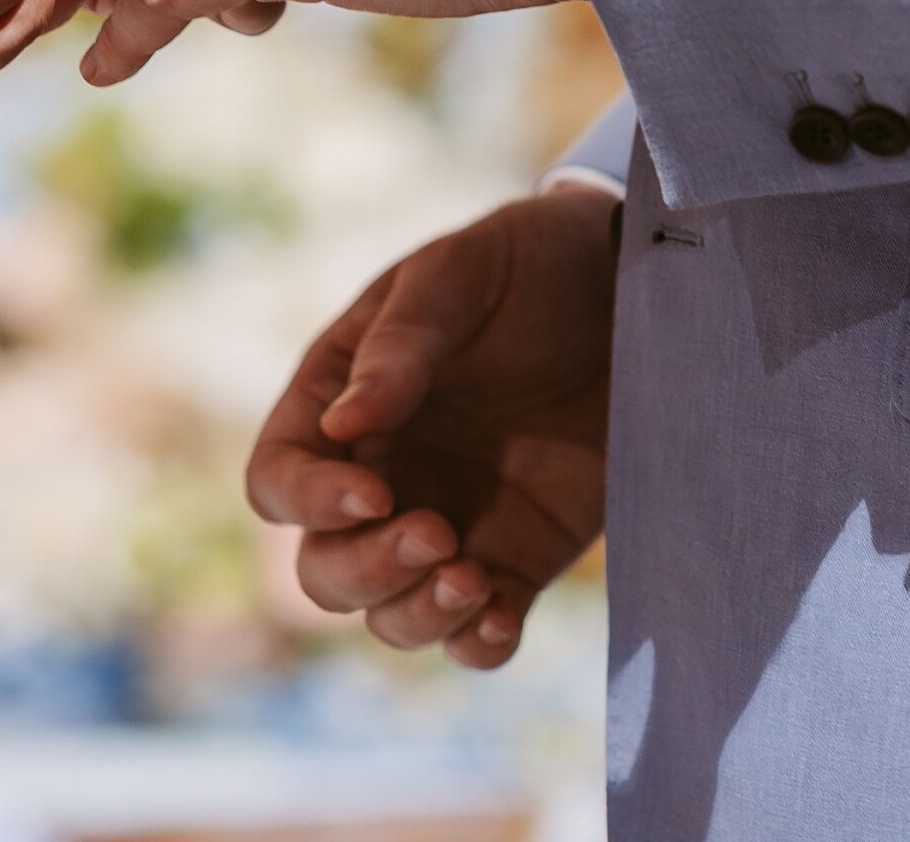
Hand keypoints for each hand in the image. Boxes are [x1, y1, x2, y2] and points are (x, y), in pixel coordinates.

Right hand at [249, 187, 615, 668]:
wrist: (629, 289)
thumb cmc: (525, 264)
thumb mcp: (458, 277)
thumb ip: (401, 347)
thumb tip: (342, 428)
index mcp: (337, 406)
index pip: (280, 481)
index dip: (310, 502)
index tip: (375, 492)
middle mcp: (379, 477)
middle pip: (325, 569)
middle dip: (366, 571)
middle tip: (436, 534)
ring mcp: (445, 526)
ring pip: (390, 616)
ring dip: (418, 614)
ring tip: (474, 580)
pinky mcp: (515, 561)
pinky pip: (474, 634)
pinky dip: (477, 645)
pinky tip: (501, 620)